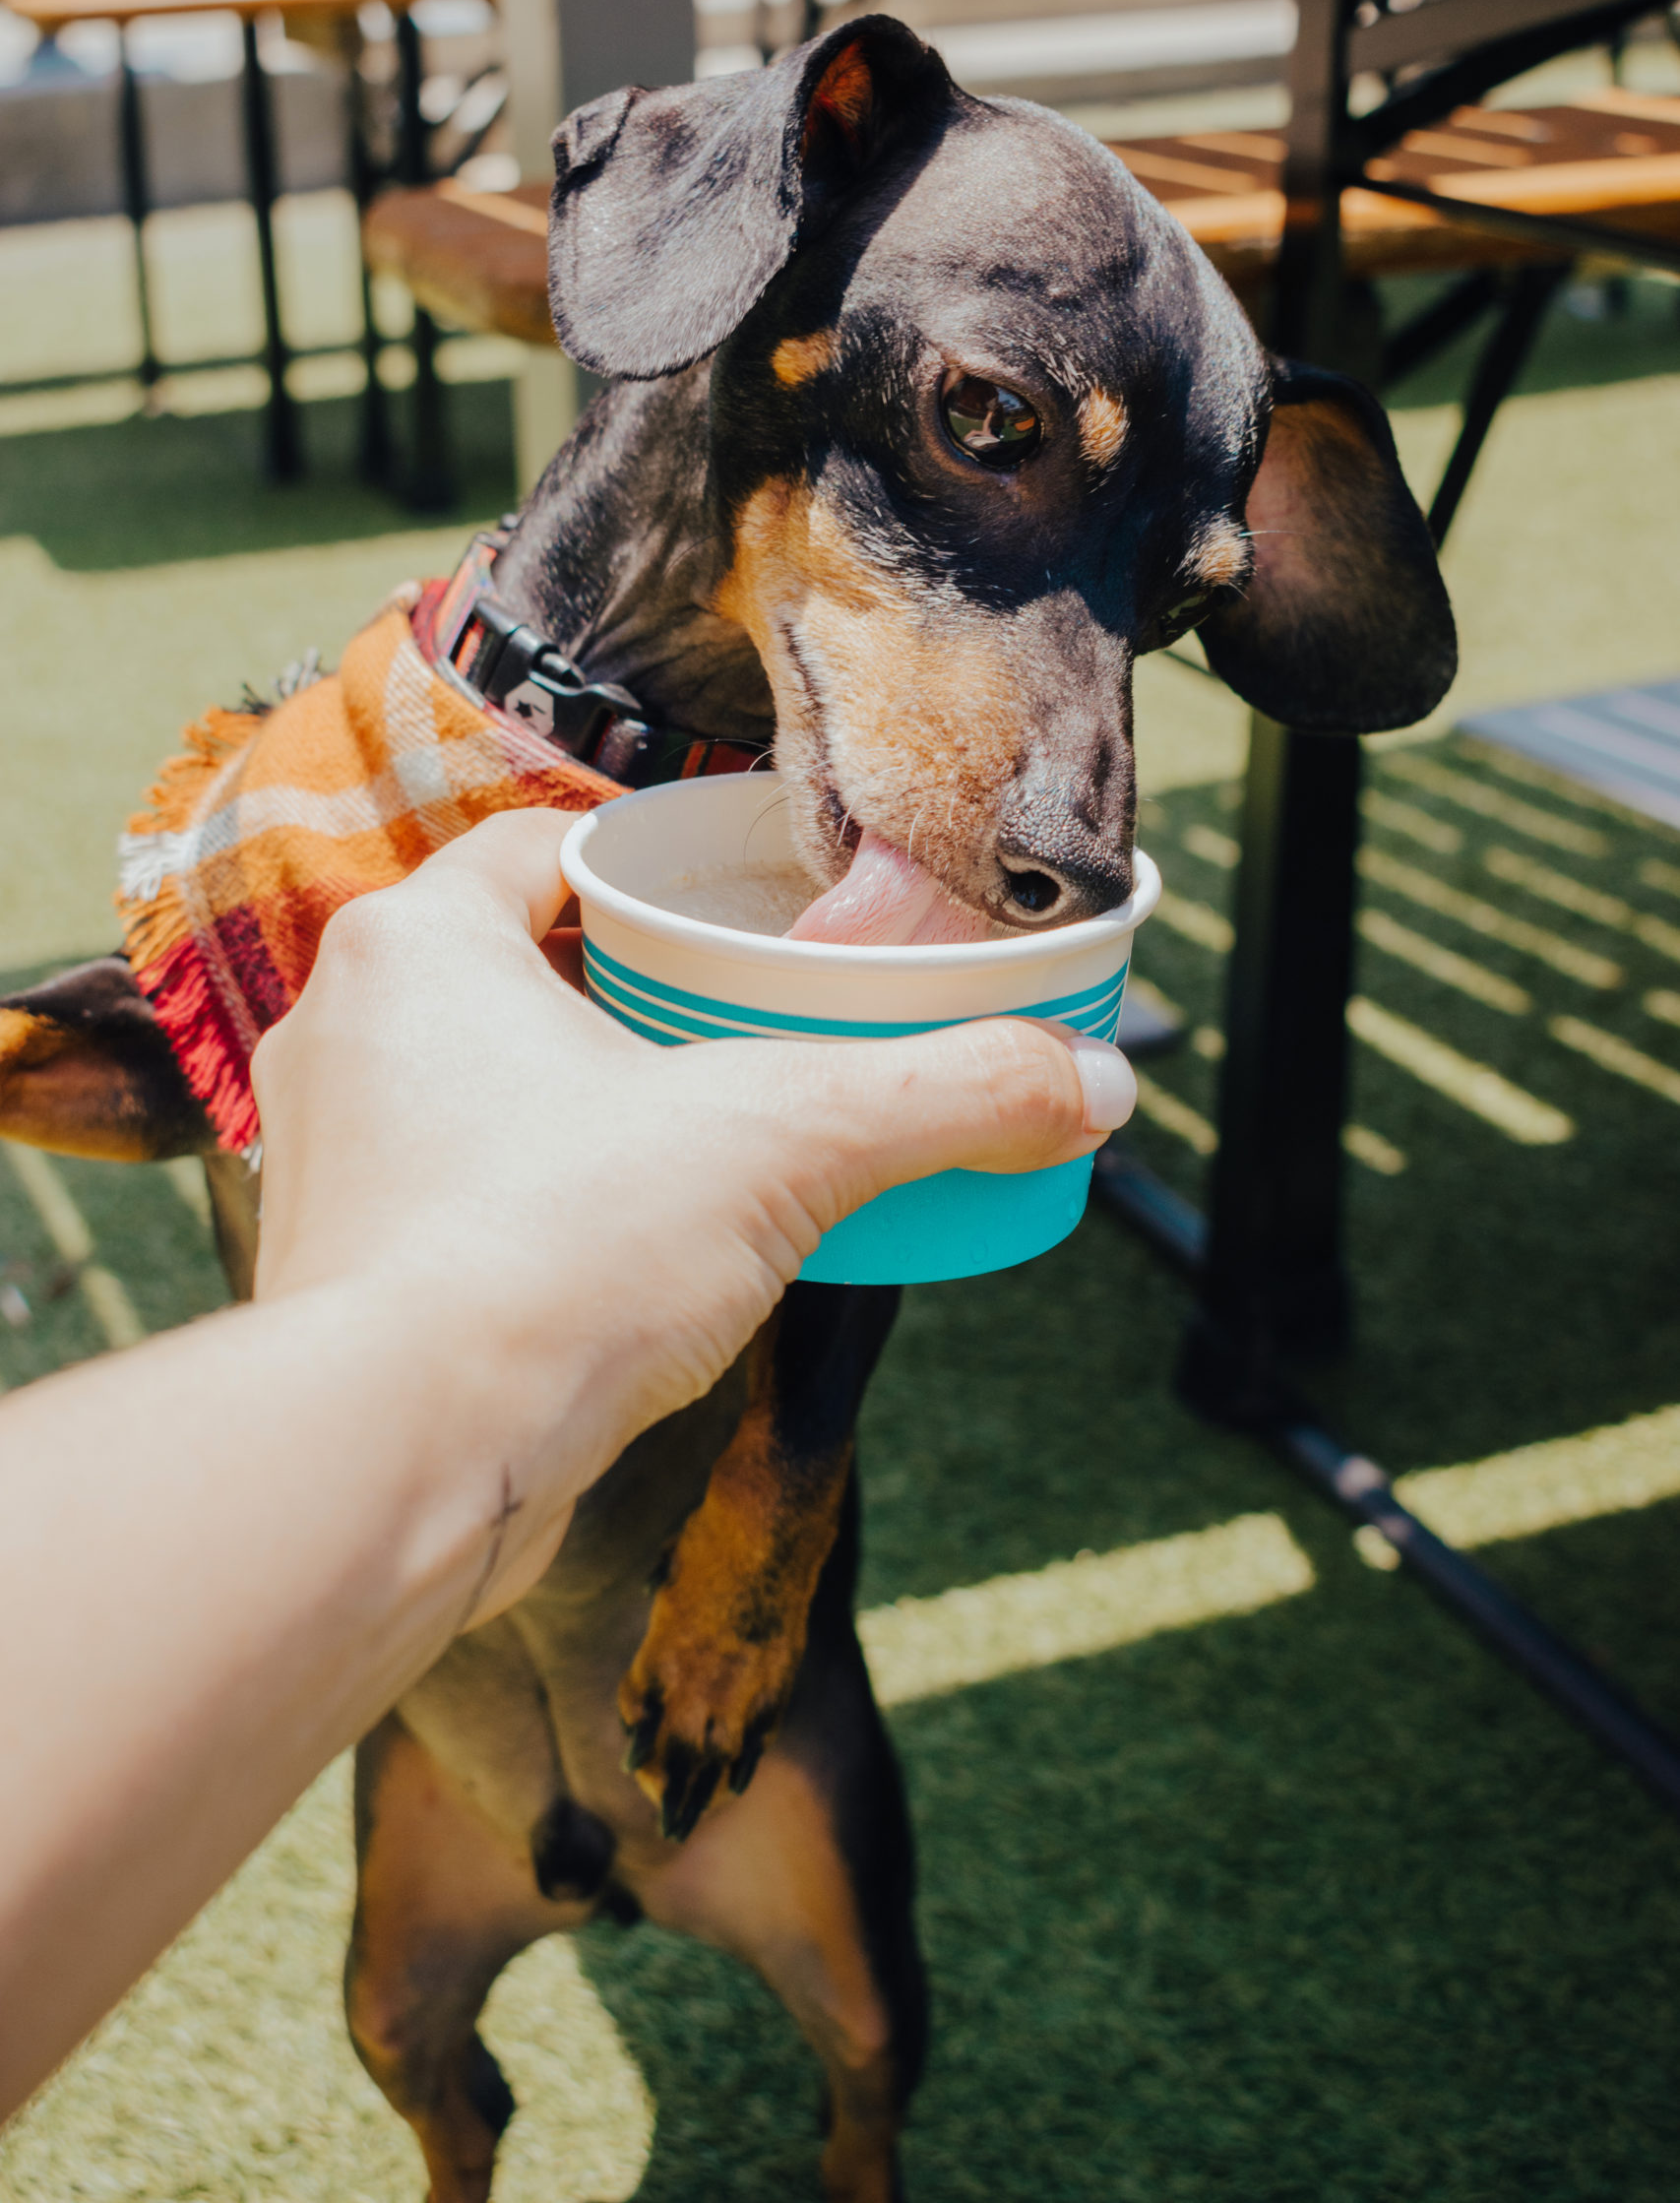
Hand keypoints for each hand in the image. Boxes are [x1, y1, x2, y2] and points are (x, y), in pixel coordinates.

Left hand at [252, 809, 1133, 1614]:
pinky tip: (642, 1250)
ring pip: (495, 1088)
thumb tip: (1100, 1088)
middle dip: (651, 996)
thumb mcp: (789, 1143)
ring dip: (600, 1104)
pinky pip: (470, 1195)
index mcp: (419, 942)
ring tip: (722, 1140)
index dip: (666, 872)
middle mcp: (349, 1029)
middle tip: (767, 1028)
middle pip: (533, 968)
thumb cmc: (547, 1259)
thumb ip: (949, 1095)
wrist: (394, 1468)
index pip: (552, 847)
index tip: (757, 914)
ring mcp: (338, 1156)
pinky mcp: (348, 1273)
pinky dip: (554, 1202)